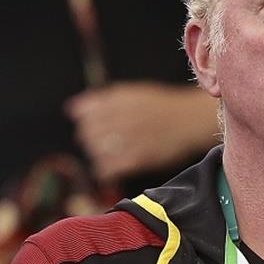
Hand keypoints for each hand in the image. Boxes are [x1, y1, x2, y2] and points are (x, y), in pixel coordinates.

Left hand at [66, 82, 218, 181]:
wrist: (191, 120)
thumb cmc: (161, 107)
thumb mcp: (132, 94)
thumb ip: (101, 100)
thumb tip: (71, 110)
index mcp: (118, 100)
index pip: (84, 115)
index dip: (87, 123)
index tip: (96, 127)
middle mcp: (122, 118)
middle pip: (87, 134)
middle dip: (92, 140)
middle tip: (106, 142)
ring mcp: (130, 139)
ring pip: (95, 151)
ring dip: (99, 154)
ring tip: (112, 153)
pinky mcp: (138, 158)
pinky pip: (108, 168)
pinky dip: (105, 170)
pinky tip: (112, 168)